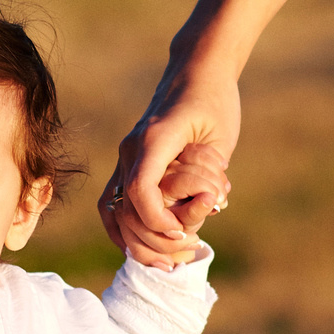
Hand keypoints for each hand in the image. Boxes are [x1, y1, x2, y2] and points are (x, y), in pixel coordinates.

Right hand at [98, 57, 242, 265]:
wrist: (195, 71)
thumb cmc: (215, 102)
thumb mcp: (220, 138)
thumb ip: (209, 175)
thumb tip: (205, 212)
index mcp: (153, 140)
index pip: (142, 191)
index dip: (160, 220)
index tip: (185, 232)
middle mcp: (131, 149)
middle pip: (125, 209)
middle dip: (153, 239)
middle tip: (183, 256)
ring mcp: (125, 157)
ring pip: (113, 211)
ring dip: (135, 241)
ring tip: (166, 261)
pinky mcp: (127, 164)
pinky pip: (113, 203)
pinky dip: (123, 229)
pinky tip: (141, 248)